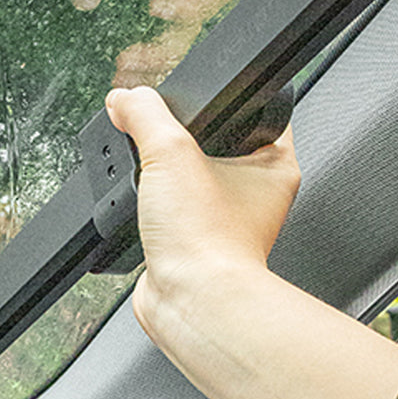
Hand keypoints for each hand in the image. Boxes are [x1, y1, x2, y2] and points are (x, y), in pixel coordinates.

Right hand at [104, 86, 300, 343]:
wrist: (189, 302)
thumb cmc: (207, 241)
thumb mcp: (170, 151)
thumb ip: (144, 113)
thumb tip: (124, 97)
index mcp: (274, 166)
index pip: (256, 111)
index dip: (222, 99)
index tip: (193, 96)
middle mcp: (254, 194)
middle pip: (212, 144)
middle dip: (179, 140)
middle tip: (161, 143)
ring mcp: (223, 220)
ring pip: (188, 180)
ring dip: (162, 178)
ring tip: (152, 184)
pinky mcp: (193, 243)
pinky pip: (170, 211)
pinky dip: (151, 209)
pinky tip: (144, 212)